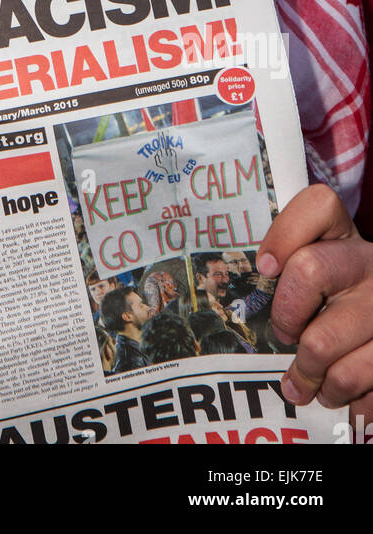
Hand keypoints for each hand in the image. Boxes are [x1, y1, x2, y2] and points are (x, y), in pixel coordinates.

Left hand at [256, 183, 372, 433]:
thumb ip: (288, 274)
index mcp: (345, 237)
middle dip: (286, 315)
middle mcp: (369, 263)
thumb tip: (242, 297)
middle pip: (309, 270)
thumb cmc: (336, 306)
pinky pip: (357, 380)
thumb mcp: (319, 276)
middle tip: (286, 336)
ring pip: (324, 341)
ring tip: (307, 383)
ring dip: (309, 374)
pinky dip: (342, 397)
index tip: (265, 268)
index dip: (285, 232)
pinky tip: (337, 393)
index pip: (319, 204)